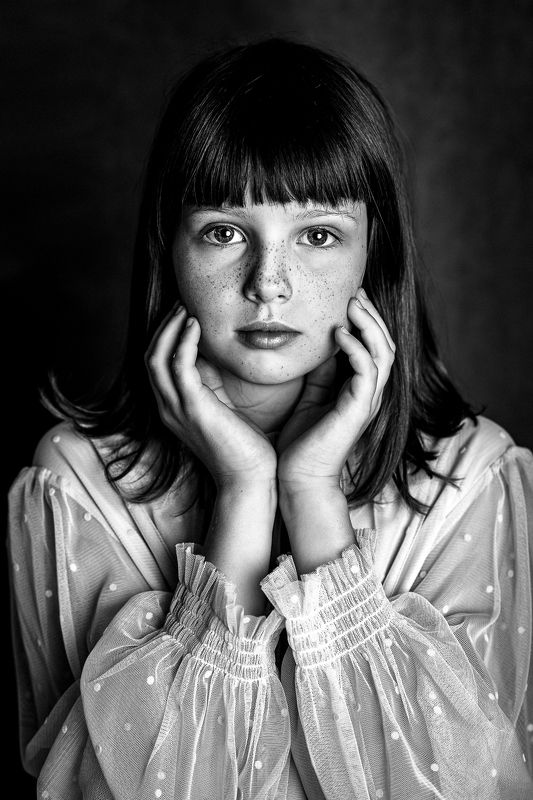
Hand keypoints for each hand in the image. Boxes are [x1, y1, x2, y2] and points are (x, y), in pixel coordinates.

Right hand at [145, 305, 276, 487]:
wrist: (250, 480)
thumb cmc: (244, 448)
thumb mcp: (224, 411)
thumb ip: (215, 388)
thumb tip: (220, 360)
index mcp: (173, 408)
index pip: (156, 364)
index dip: (165, 336)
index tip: (182, 313)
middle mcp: (167, 408)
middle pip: (150, 356)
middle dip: (163, 327)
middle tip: (181, 303)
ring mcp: (176, 409)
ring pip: (157, 358)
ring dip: (170, 329)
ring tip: (186, 308)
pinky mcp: (193, 409)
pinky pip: (179, 367)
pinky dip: (184, 342)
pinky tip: (196, 325)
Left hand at [277, 288, 395, 487]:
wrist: (299, 478)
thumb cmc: (302, 442)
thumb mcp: (311, 397)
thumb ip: (321, 374)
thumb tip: (318, 346)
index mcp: (360, 390)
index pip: (373, 346)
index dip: (366, 320)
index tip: (350, 296)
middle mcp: (369, 394)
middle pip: (385, 344)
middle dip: (373, 315)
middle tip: (356, 291)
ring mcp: (367, 402)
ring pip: (383, 352)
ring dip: (369, 325)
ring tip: (352, 302)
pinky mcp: (358, 410)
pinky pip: (367, 371)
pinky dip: (356, 349)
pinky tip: (340, 332)